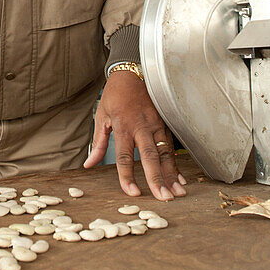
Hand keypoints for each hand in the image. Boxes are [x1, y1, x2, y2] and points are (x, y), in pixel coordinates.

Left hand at [84, 71, 185, 200]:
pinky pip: (170, 146)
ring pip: (165, 153)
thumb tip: (88, 164)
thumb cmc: (114, 95)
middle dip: (158, 179)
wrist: (132, 71)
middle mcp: (142, 126)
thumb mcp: (101, 116)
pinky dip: (175, 163)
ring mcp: (156, 124)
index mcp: (123, 126)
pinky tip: (181, 178)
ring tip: (178, 192)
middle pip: (150, 157)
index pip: (124, 157)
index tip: (133, 193)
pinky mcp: (165, 122)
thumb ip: (98, 143)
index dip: (128, 176)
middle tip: (164, 199)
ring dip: (172, 174)